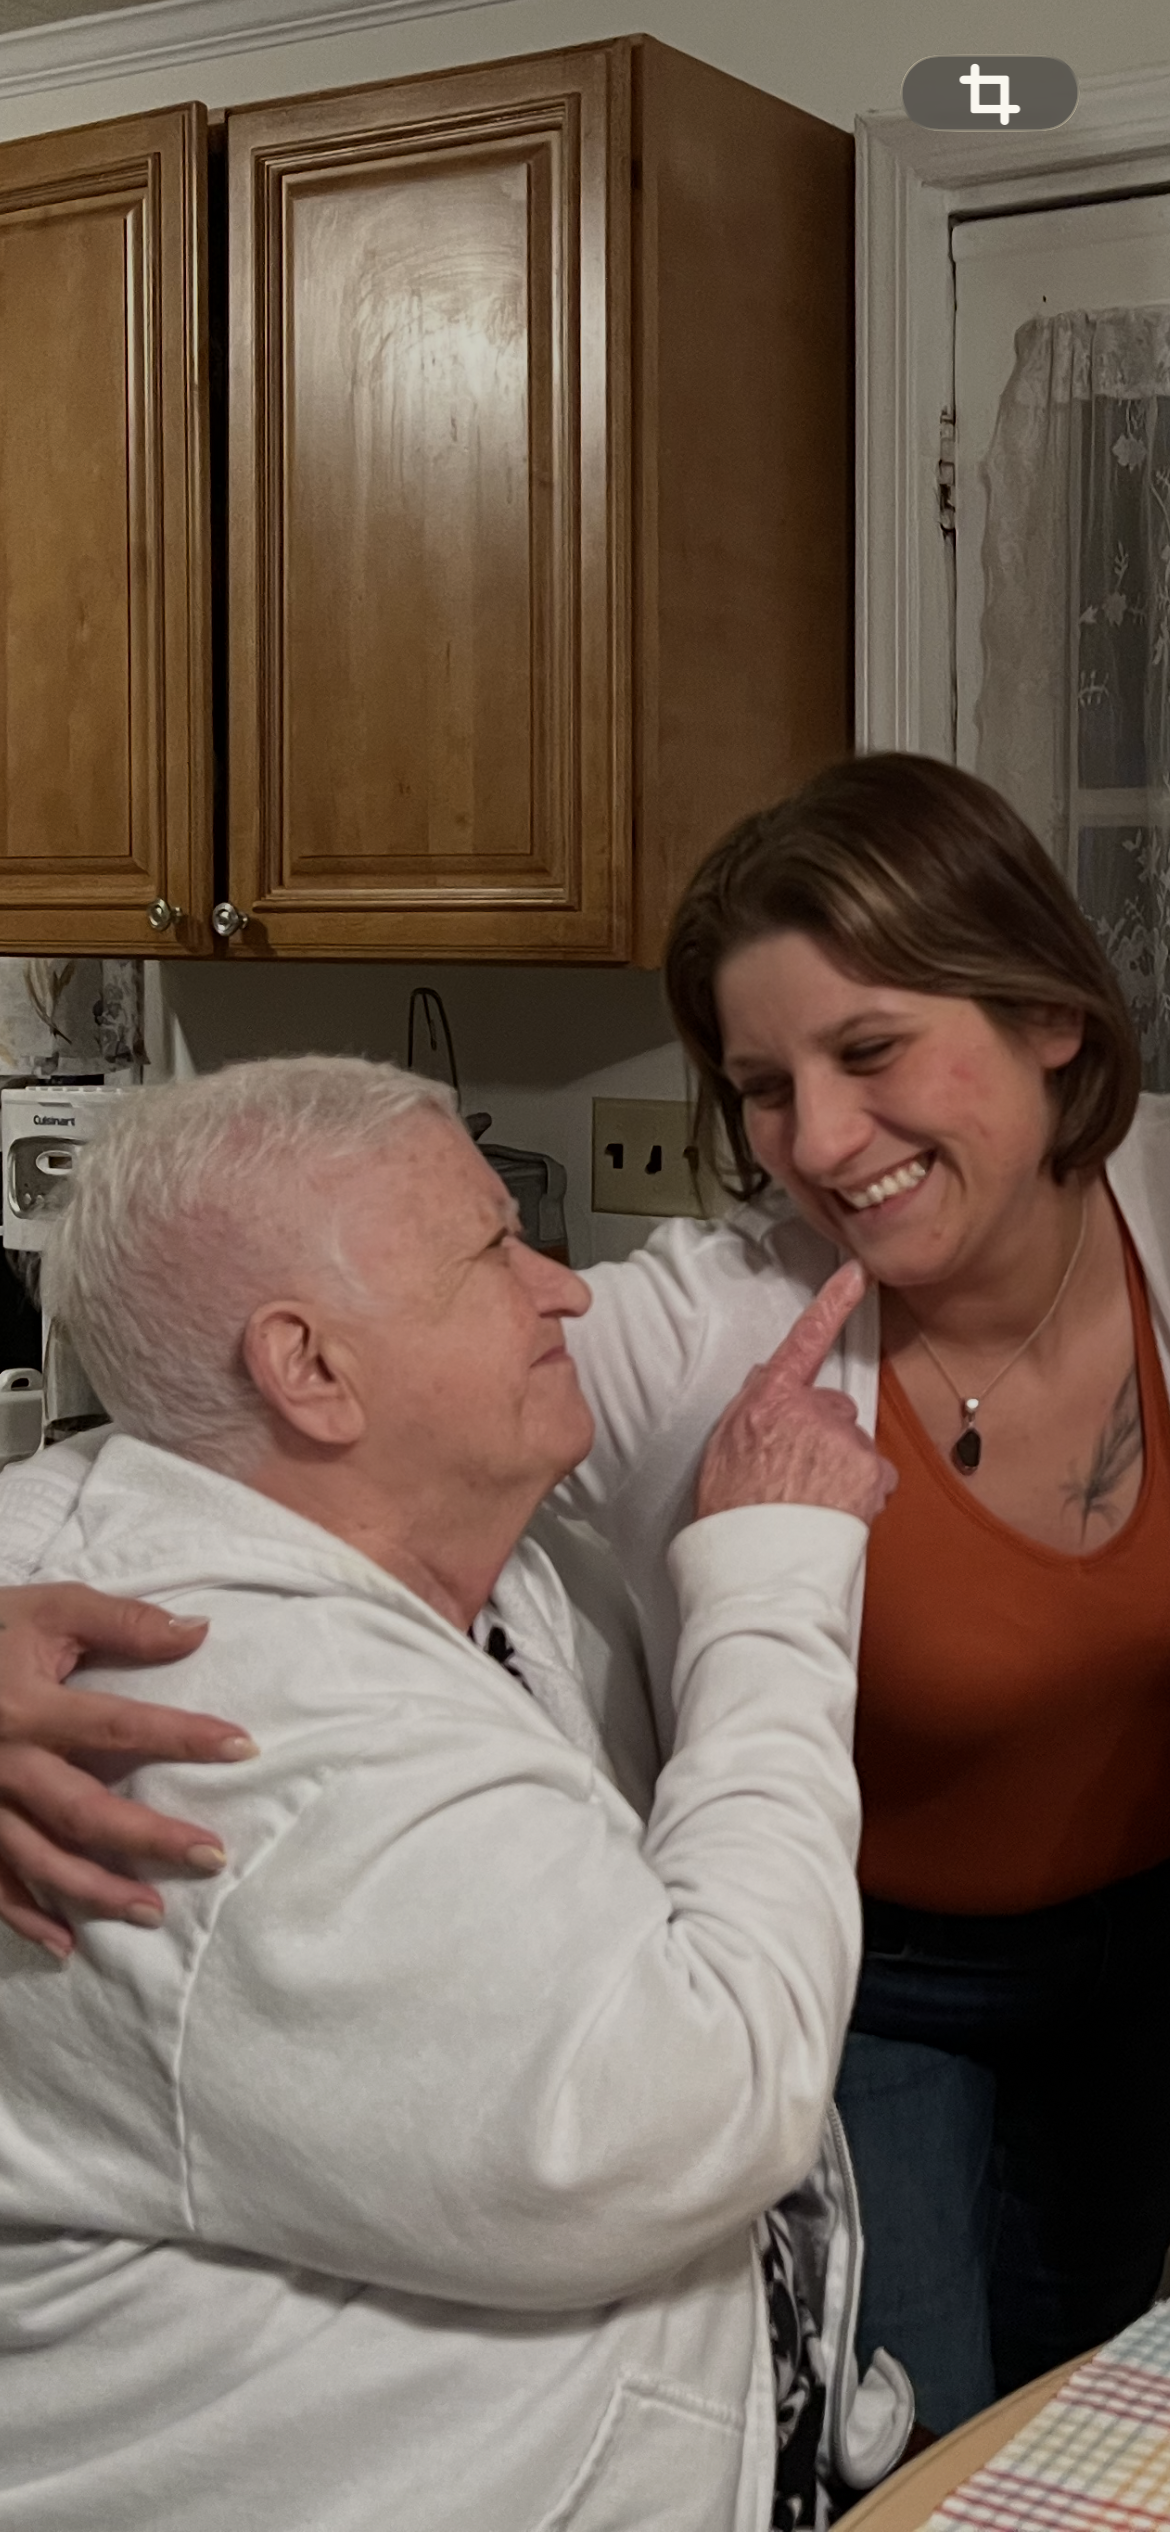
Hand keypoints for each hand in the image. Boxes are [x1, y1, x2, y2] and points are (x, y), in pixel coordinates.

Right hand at [0, 1583, 253, 1957]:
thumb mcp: (46, 1608)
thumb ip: (120, 1622)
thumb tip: (197, 1632)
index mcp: (28, 1706)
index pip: (120, 1726)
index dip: (184, 1737)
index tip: (243, 1747)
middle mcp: (2, 1762)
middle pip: (84, 1811)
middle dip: (150, 1839)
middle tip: (211, 1857)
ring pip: (40, 1860)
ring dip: (96, 1892)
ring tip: (153, 1912)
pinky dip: (25, 1917)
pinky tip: (65, 1943)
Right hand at [696, 1262, 897, 1526]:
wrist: (758, 1567)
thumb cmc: (733, 1518)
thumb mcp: (722, 1451)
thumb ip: (750, 1408)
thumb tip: (769, 1376)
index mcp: (766, 1404)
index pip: (803, 1342)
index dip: (831, 1304)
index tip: (855, 1275)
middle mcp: (808, 1412)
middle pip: (832, 1408)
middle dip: (825, 1435)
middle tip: (799, 1477)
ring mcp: (842, 1438)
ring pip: (853, 1444)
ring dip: (842, 1468)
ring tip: (813, 1504)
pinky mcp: (869, 1468)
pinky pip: (876, 1474)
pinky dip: (864, 1492)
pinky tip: (837, 1514)